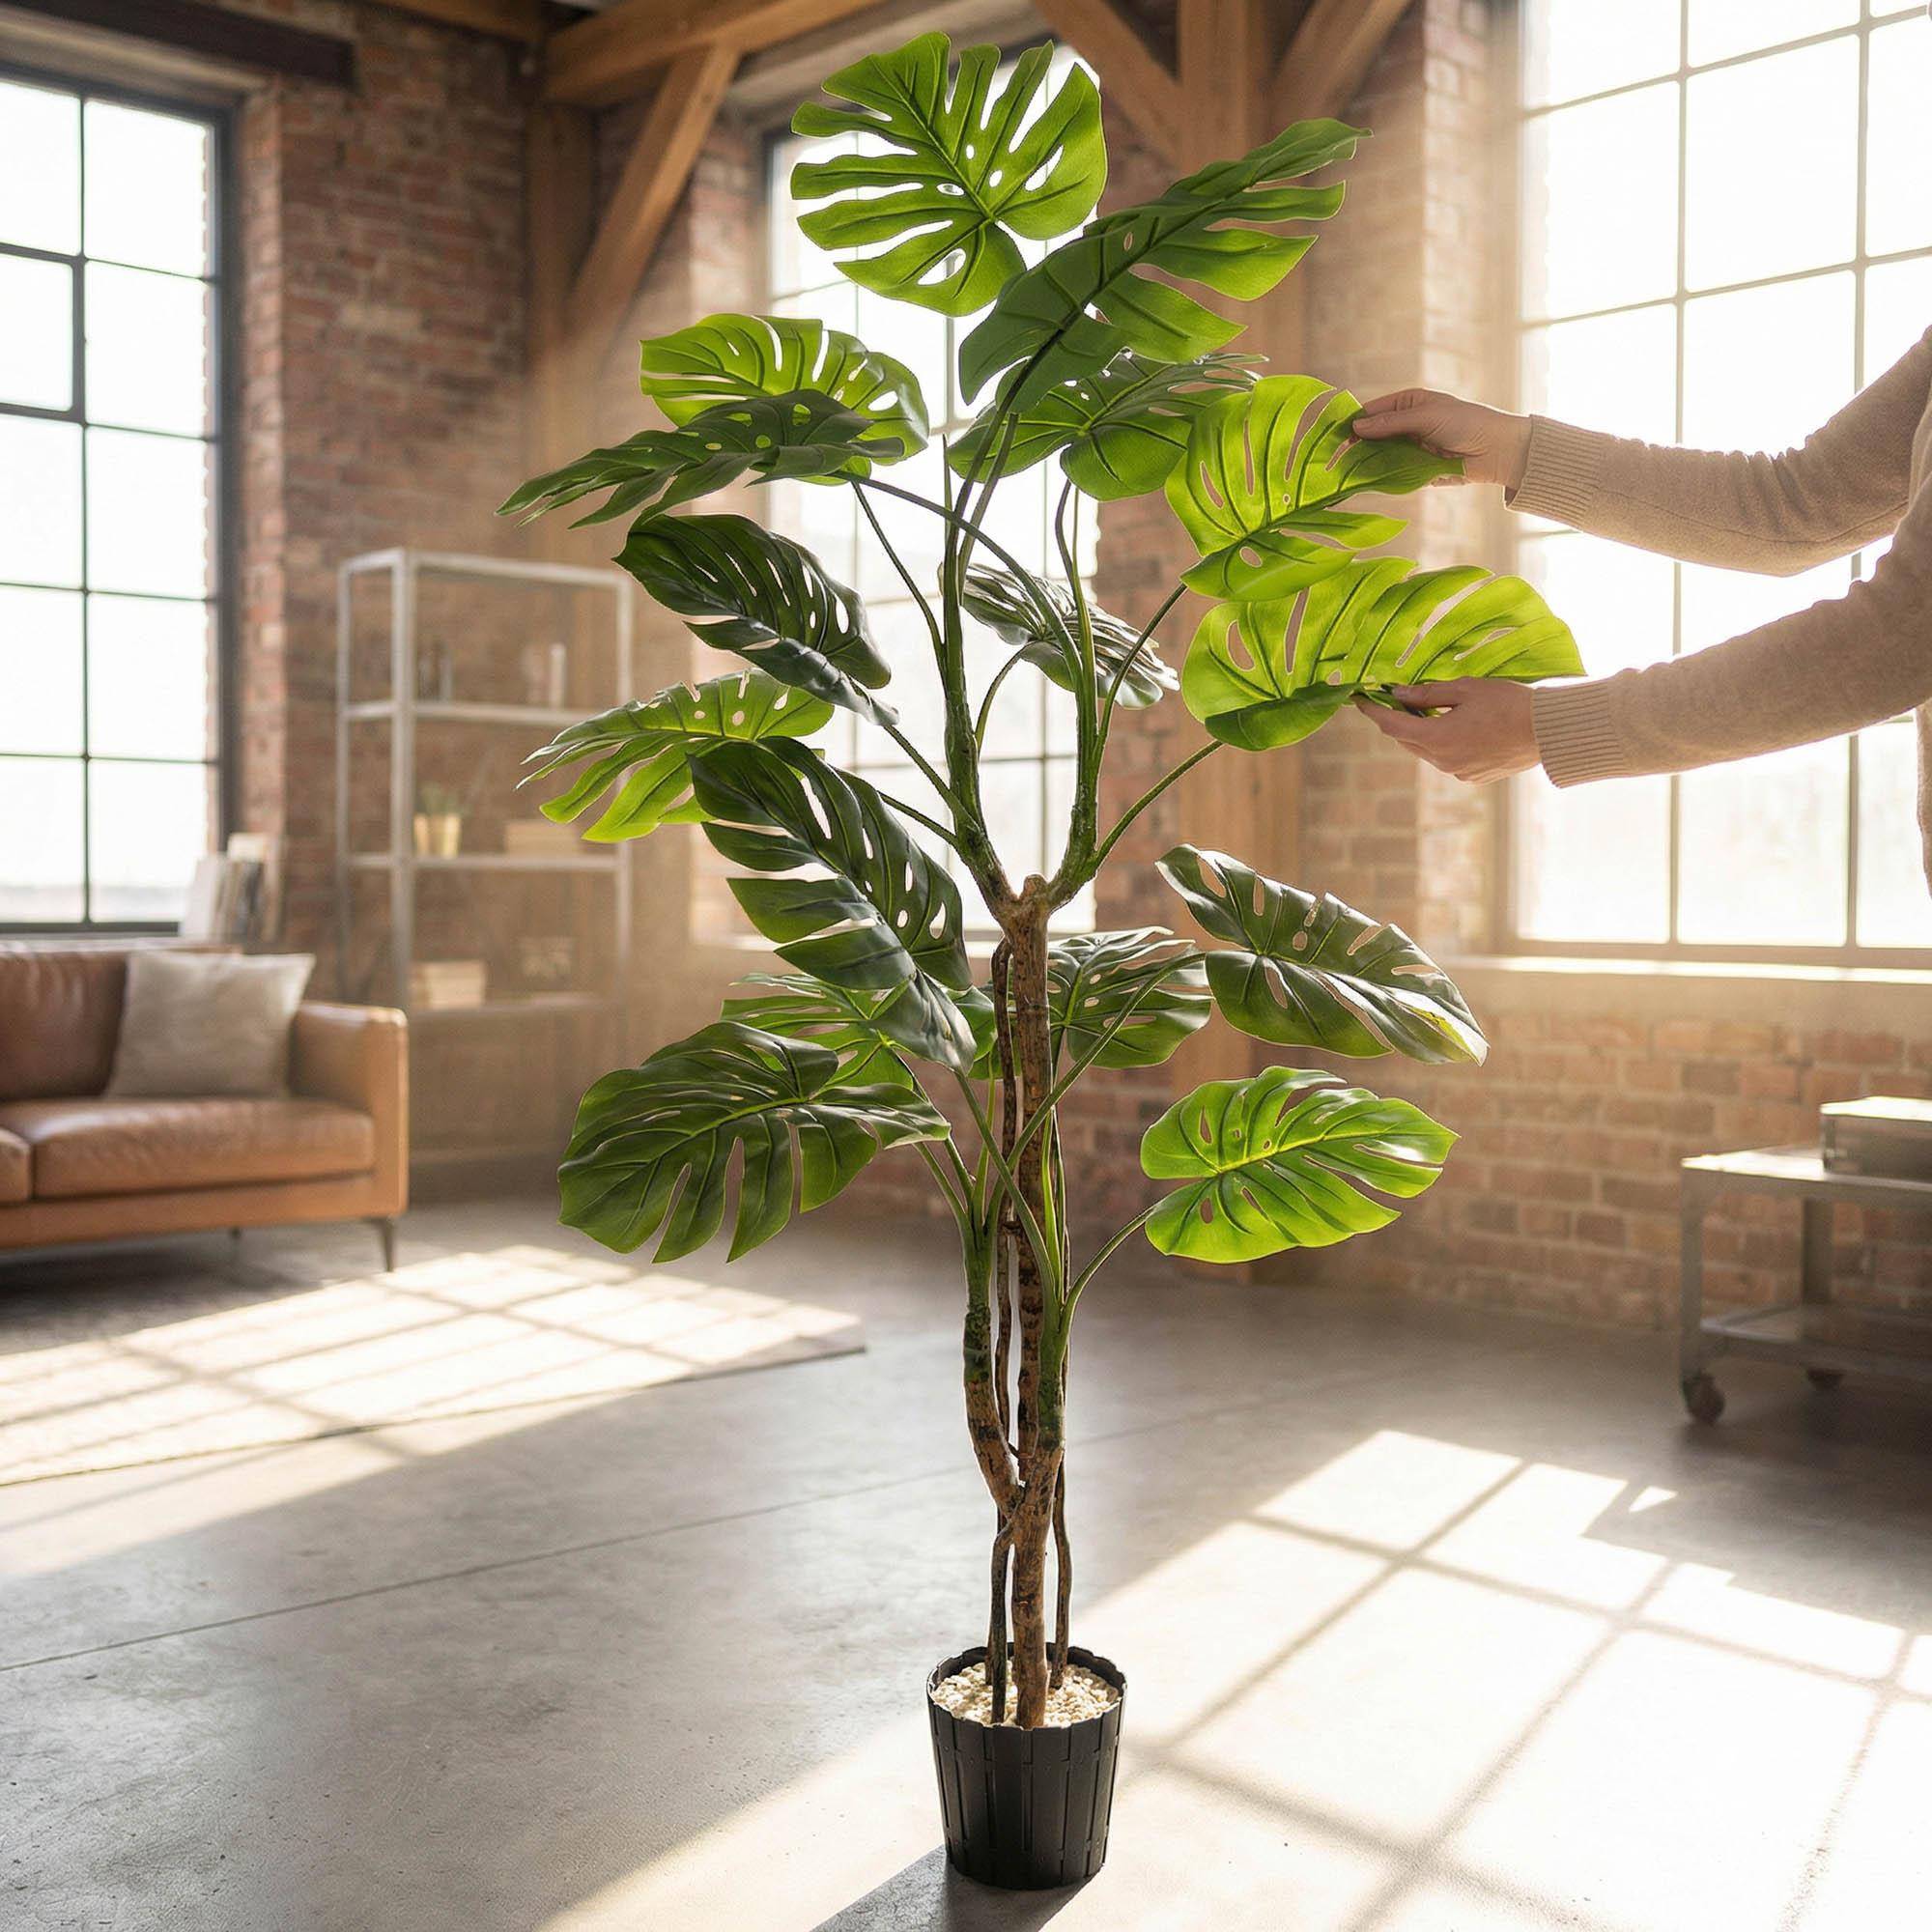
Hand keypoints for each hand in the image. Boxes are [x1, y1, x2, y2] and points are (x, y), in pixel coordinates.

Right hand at [1351, 389, 1533, 492]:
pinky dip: (1384, 478)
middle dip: (1357, 447)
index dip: (1353, 423)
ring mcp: (1411, 448)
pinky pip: (1395, 474)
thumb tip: (1357, 427)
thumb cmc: (1465, 422)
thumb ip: (1391, 423)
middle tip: (1336, 460)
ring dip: (1368, 464)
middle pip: (1373, 436)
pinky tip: (1369, 483)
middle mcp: (1407, 425)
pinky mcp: (1417, 470)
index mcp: (1409, 404)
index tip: (1334, 437)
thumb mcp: (1425, 417)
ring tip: (1348, 474)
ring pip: (1381, 457)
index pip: (1372, 411)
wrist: (1496, 450)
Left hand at [1356, 680, 1541, 783]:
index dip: (1373, 711)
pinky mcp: (1473, 777)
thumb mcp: (1466, 689)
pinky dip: (1442, 743)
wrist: (1549, 731)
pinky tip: (1455, 727)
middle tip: (1393, 699)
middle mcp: (1443, 761)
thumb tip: (1399, 694)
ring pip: (1426, 751)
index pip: (1392, 725)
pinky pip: (1447, 760)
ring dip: (1421, 732)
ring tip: (1428, 710)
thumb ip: (1429, 693)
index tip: (1360, 698)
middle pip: (1406, 740)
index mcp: (1438, 738)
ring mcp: (1458, 773)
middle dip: (1397, 720)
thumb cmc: (1510, 703)